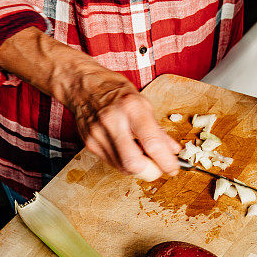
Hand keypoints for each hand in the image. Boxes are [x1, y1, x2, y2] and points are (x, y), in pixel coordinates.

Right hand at [0, 27, 179, 178]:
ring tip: (142, 154)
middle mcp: (113, 122)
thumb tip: (173, 151)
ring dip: (138, 168)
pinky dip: (124, 162)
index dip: (166, 162)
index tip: (173, 168)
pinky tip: (127, 149)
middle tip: (158, 166)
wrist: (82, 85)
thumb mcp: (143, 103)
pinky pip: (113, 163)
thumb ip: (158, 130)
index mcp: (132, 108)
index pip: (152, 144)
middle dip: (151, 171)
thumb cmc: (115, 90)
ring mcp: (98, 135)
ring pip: (124, 168)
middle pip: (135, 164)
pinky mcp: (90, 144)